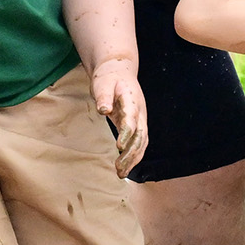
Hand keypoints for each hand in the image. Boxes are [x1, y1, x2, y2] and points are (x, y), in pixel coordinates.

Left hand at [91, 58, 148, 174]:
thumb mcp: (103, 82)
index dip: (126, 133)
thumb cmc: (109, 76)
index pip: (131, 120)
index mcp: (132, 101)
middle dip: (131, 153)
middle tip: (119, 168)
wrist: (119, 70)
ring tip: (121, 174)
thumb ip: (103, 96)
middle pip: (140, 136)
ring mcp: (140, 120)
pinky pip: (138, 143)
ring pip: (141, 143)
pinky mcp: (136, 125)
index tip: (119, 146)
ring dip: (133, 159)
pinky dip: (133, 156)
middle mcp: (139, 113)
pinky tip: (125, 168)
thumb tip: (103, 110)